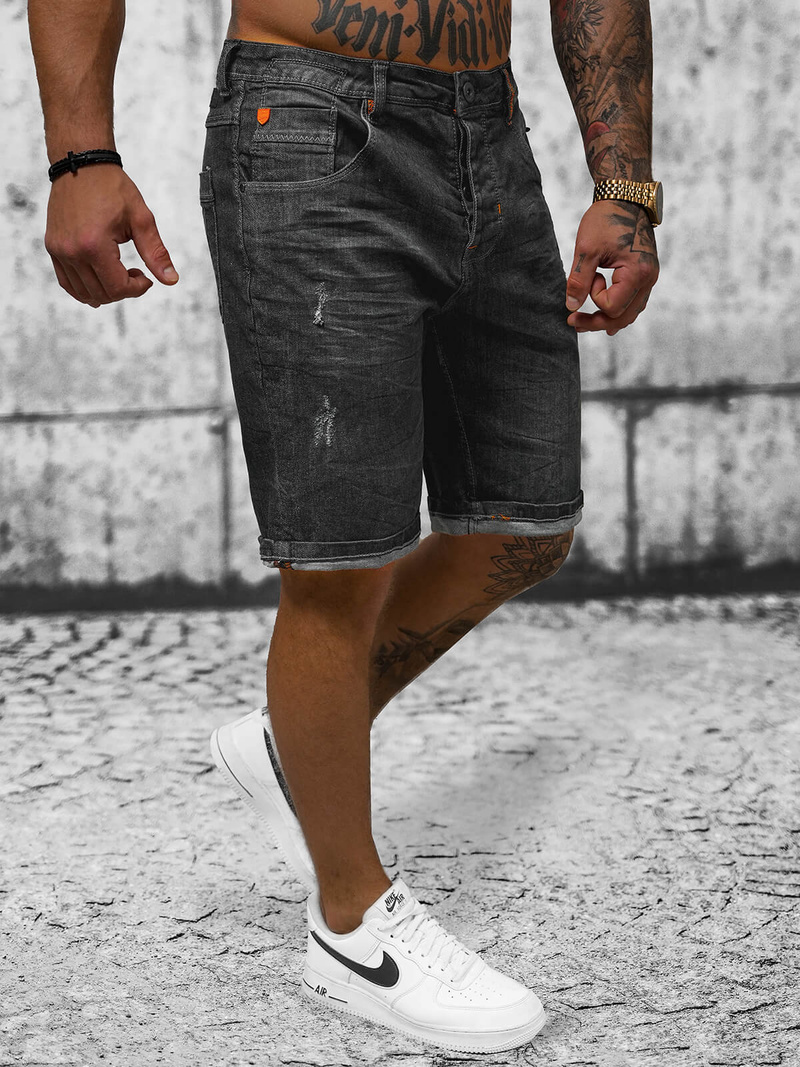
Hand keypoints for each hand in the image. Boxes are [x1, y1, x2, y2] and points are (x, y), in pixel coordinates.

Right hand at [44, 164, 178, 306]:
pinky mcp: (53, 248)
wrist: (81, 165)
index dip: (137, 289)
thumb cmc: (112, 188)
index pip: (118, 288)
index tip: (146, 277)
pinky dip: (85, 289)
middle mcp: (72, 251)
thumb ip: (156, 252)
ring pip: (84, 293)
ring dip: (106, 292)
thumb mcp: (141, 219)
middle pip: (102, 294)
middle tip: (135, 273)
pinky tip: (101, 280)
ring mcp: (59, 250)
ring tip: (119, 273)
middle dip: (124, 290)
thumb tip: (171, 280)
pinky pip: (67, 283)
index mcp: (94, 245)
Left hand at [565, 199, 658, 334]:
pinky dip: (619, 310)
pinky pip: (634, 302)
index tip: (591, 275)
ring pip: (630, 313)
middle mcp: (649, 279)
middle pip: (622, 317)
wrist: (626, 197)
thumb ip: (578, 280)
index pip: (612, 306)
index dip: (594, 297)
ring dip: (607, 319)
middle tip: (573, 322)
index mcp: (638, 272)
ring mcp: (650, 278)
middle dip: (597, 322)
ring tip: (584, 322)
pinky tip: (605, 315)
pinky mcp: (646, 274)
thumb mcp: (587, 249)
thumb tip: (571, 307)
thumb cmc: (607, 218)